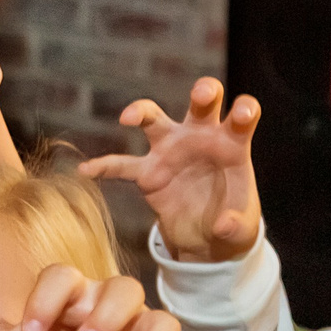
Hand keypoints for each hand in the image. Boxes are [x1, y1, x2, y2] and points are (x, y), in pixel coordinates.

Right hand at [80, 77, 262, 263]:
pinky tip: (86, 172)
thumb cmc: (231, 221)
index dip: (244, 110)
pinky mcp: (148, 173)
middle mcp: (200, 137)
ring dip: (142, 112)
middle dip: (203, 92)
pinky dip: (104, 168)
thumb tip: (221, 224)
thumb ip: (236, 225)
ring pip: (154, 119)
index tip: (242, 115)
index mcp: (232, 144)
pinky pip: (122, 166)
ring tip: (128, 118)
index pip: (243, 116)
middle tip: (201, 94)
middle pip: (202, 103)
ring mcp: (171, 150)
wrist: (206, 238)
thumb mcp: (241, 228)